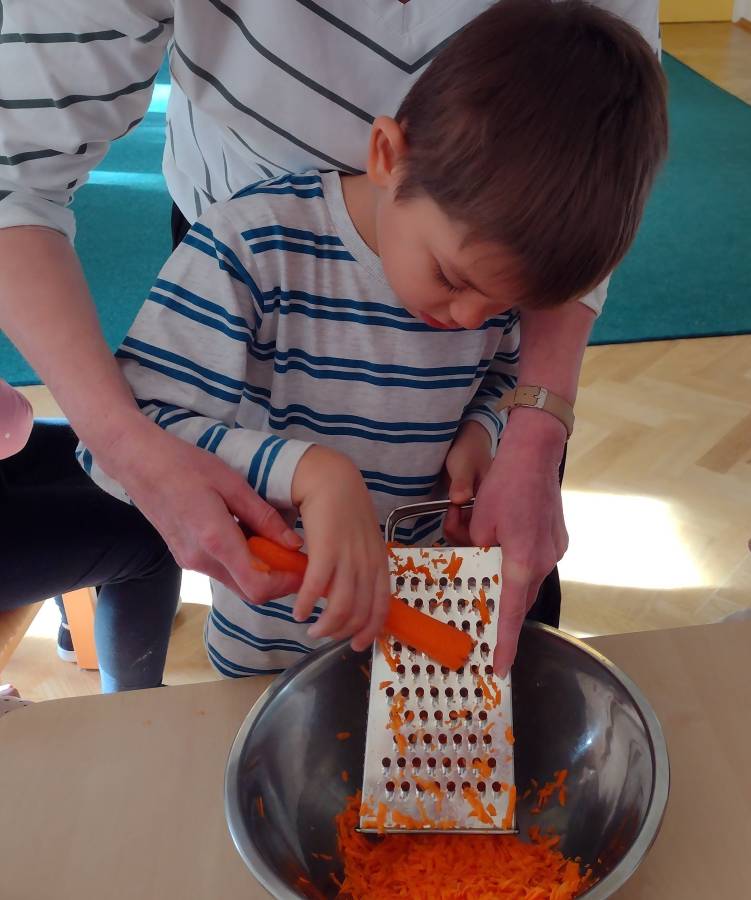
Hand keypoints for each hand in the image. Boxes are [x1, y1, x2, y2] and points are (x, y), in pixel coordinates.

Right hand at [99, 413, 303, 602]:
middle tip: (296, 557)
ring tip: (276, 544)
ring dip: (261, 572)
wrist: (139, 463)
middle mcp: (201, 560)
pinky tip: (250, 538)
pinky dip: (242, 563)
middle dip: (279, 580)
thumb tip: (293, 543)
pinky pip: (222, 571)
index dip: (287, 584)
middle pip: (250, 592)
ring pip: (236, 583)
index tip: (305, 568)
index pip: (258, 586)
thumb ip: (263, 517)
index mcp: (216, 540)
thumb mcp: (233, 483)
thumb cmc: (185, 465)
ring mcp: (190, 562)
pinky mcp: (184, 558)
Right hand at [291, 446, 389, 650]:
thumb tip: (347, 594)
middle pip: (361, 611)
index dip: (371, 630)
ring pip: (342, 605)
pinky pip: (317, 586)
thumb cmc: (344, 509)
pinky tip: (297, 610)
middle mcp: (367, 562)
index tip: (358, 644)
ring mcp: (349, 556)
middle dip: (344, 632)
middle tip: (326, 635)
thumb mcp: (362, 540)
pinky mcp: (326, 548)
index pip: (382, 606)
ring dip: (326, 625)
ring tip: (310, 628)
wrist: (330, 478)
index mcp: (379, 561)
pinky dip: (306, 603)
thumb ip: (360, 565)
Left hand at [442, 421, 491, 544]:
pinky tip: (451, 516)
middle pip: (481, 540)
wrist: (467, 442)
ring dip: (457, 532)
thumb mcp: (463, 464)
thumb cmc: (468, 449)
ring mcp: (486, 514)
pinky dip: (457, 527)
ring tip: (449, 513)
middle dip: (459, 535)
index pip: (486, 532)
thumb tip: (458, 500)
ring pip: (473, 537)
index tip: (452, 513)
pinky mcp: (477, 513)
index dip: (466, 531)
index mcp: (497, 502)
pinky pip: (469, 529)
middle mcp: (494, 513)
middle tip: (448, 517)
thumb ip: (461, 483)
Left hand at [470, 408, 568, 675]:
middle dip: (503, 609)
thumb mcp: (479, 520)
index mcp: (522, 561)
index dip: (506, 643)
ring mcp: (555, 548)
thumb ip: (475, 548)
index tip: (500, 667)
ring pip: (527, 578)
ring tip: (488, 564)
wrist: (536, 452)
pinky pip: (535, 560)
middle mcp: (543, 560)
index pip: (512, 613)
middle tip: (486, 621)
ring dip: (508, 579)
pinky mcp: (557, 537)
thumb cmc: (505, 483)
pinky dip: (519, 561)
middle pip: (521, 597)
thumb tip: (471, 557)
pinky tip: (504, 543)